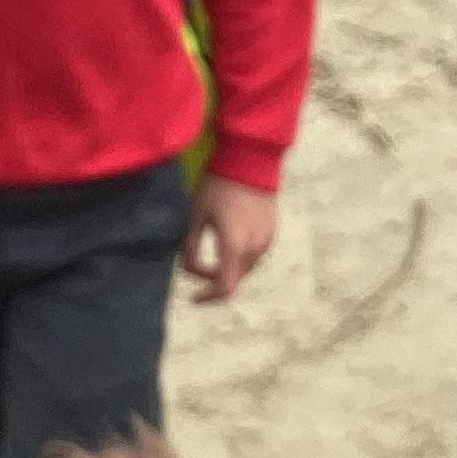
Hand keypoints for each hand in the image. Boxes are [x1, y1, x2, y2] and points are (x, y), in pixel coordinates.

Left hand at [181, 174, 276, 305]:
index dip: (208, 297)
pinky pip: (254, 254)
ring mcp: (266, 241)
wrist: (250, 160)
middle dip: (213, 278)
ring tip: (210, 251)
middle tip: (192, 265)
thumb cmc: (219, 184)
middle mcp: (255, 248)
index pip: (224, 287)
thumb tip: (185, 267)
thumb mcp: (196, 214)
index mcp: (234, 246)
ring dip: (227, 266)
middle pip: (234, 279)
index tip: (194, 297)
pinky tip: (228, 238)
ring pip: (245, 267)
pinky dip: (239, 255)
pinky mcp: (271, 232)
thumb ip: (190, 245)